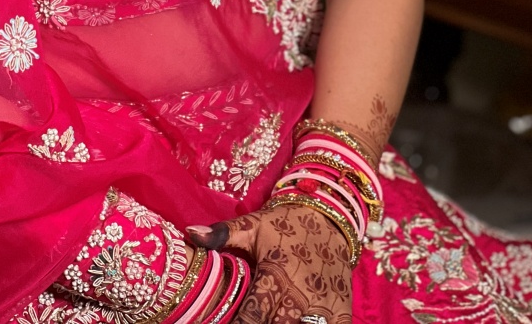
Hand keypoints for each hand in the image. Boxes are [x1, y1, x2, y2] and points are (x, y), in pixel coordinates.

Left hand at [188, 203, 351, 323]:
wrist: (330, 217)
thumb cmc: (285, 225)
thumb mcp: (253, 225)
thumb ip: (222, 234)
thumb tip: (190, 232)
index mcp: (275, 275)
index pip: (252, 316)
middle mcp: (300, 295)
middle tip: (242, 323)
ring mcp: (324, 308)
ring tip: (272, 321)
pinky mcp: (342, 313)